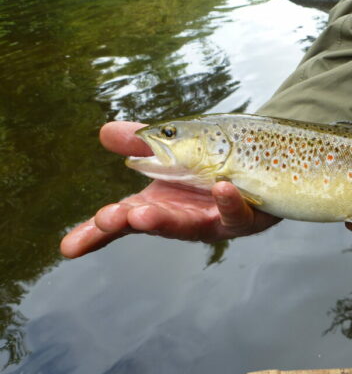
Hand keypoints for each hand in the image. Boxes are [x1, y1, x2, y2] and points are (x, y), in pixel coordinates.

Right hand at [60, 122, 280, 257]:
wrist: (256, 165)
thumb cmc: (206, 164)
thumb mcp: (169, 150)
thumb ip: (140, 143)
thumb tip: (104, 131)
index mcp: (158, 204)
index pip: (121, 219)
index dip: (95, 233)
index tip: (68, 248)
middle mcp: (183, 218)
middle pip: (154, 223)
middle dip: (131, 221)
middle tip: (111, 219)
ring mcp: (212, 220)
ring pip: (190, 226)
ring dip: (167, 221)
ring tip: (144, 215)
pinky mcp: (244, 217)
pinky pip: (237, 212)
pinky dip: (228, 202)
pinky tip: (222, 188)